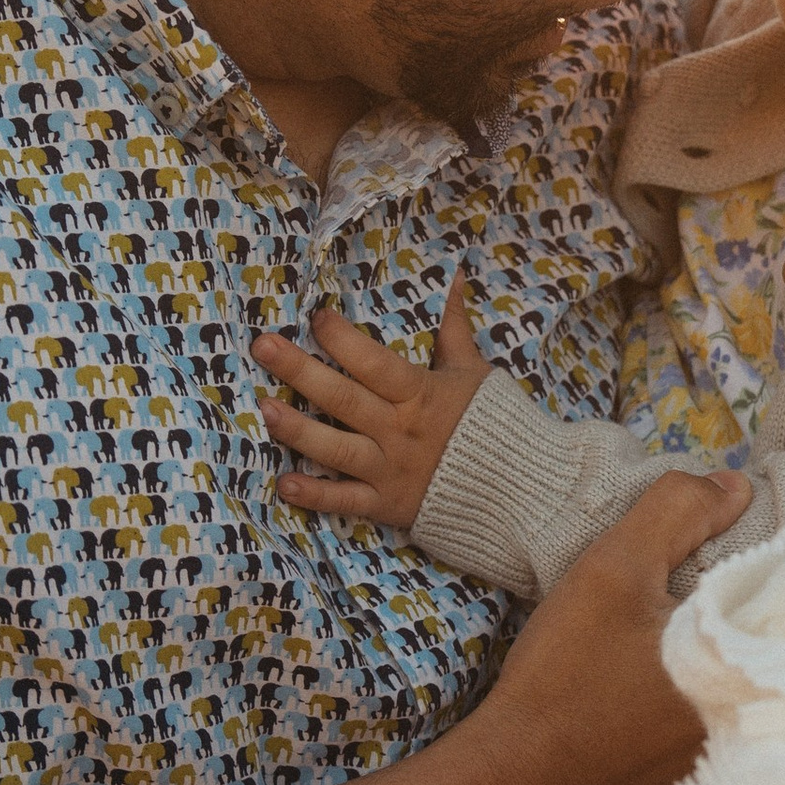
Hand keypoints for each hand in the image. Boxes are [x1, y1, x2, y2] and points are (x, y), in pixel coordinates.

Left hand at [258, 284, 492, 529]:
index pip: (375, 363)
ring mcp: (391, 469)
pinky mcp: (387, 504)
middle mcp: (400, 430)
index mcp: (421, 393)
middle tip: (263, 346)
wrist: (522, 490)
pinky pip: (345, 500)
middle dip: (300, 371)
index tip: (316, 317)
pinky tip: (283, 482)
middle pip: (344, 398)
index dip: (343, 339)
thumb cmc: (495, 424)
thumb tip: (455, 279)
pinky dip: (315, 494)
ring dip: (297, 429)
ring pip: (336, 448)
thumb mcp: (475, 371)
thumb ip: (454, 328)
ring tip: (262, 408)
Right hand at [488, 472, 750, 784]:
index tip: (769, 574)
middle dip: (773, 642)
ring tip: (720, 666)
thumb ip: (675, 513)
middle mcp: (760, 737)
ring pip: (760, 722)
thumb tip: (736, 486)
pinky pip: (724, 769)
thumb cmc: (564, 677)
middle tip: (739, 620)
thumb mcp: (612, 573)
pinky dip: (711, 743)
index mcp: (753, 671)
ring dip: (748, 696)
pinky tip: (672, 727)